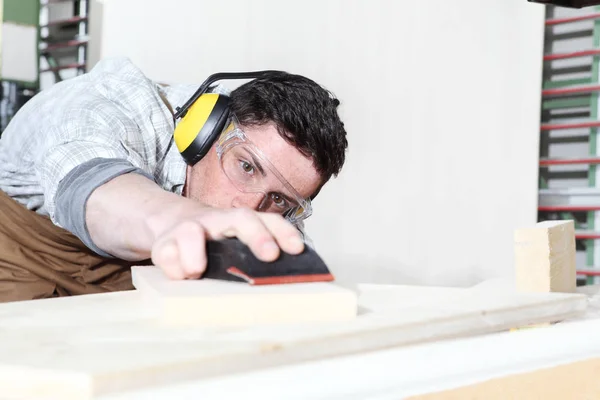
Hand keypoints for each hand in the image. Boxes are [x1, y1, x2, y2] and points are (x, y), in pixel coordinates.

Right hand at [149, 207, 304, 279]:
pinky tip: (180, 277)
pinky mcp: (164, 243)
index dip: (284, 232)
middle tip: (269, 255)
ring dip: (194, 253)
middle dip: (257, 235)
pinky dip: (172, 268)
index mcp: (240, 223)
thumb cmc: (211, 243)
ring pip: (191, 231)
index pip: (268, 220)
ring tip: (197, 271)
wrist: (169, 221)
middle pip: (241, 219)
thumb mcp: (235, 246)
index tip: (297, 249)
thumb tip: (280, 289)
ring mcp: (189, 229)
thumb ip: (254, 262)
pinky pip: (165, 253)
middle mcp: (218, 221)